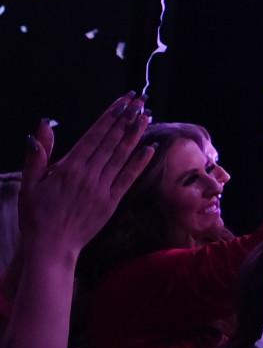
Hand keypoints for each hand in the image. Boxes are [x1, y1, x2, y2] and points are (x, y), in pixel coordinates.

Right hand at [18, 96, 156, 258]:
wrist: (50, 246)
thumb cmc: (36, 216)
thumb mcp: (28, 184)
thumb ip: (37, 156)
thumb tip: (41, 127)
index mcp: (67, 168)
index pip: (93, 136)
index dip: (109, 117)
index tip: (121, 102)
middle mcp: (88, 175)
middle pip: (111, 141)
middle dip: (126, 119)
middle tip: (139, 101)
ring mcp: (102, 188)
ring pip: (122, 156)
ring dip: (135, 135)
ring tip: (147, 116)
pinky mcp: (111, 202)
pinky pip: (128, 178)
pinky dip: (139, 162)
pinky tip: (150, 148)